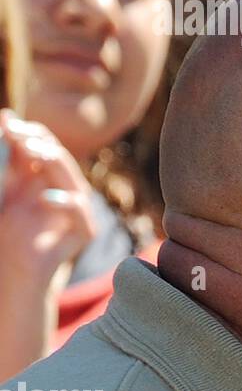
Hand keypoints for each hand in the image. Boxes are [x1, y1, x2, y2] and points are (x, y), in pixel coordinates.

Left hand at [0, 108, 94, 283]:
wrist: (12, 275)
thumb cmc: (3, 234)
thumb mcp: (0, 190)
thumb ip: (4, 159)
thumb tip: (5, 115)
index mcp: (45, 177)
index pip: (44, 144)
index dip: (28, 133)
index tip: (7, 126)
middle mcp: (64, 189)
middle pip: (59, 157)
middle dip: (40, 144)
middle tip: (18, 137)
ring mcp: (78, 211)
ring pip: (72, 180)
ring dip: (53, 164)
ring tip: (32, 154)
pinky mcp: (85, 232)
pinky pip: (80, 212)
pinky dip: (63, 202)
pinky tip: (44, 198)